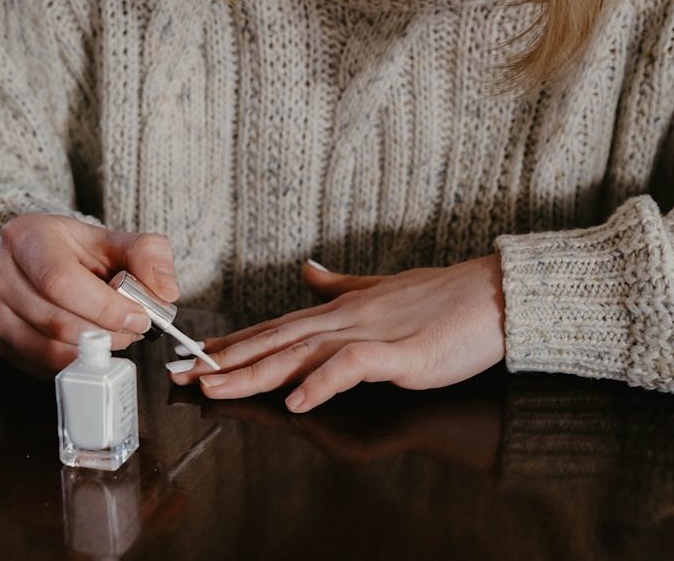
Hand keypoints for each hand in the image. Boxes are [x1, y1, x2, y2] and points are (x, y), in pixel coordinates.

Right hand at [0, 213, 180, 376]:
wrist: (39, 259)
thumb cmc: (77, 252)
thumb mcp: (115, 240)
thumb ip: (148, 255)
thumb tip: (164, 291)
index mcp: (26, 237)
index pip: (61, 281)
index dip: (105, 307)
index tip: (139, 317)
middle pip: (56, 320)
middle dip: (106, 333)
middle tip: (134, 329)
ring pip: (48, 349)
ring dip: (93, 352)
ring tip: (117, 336)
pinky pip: (42, 365)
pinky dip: (76, 362)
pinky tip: (93, 346)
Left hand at [171, 255, 506, 411]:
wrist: (492, 295)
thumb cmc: (443, 298)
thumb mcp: (381, 290)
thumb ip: (342, 286)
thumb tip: (308, 273)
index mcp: (340, 310)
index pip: (275, 328)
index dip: (233, 343)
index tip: (195, 355)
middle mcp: (344, 319)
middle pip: (275, 341)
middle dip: (225, 360)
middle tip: (181, 373)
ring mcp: (370, 334)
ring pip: (299, 353)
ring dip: (254, 371)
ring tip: (216, 385)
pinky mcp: (398, 353)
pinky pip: (350, 367)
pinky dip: (320, 383)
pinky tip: (295, 401)